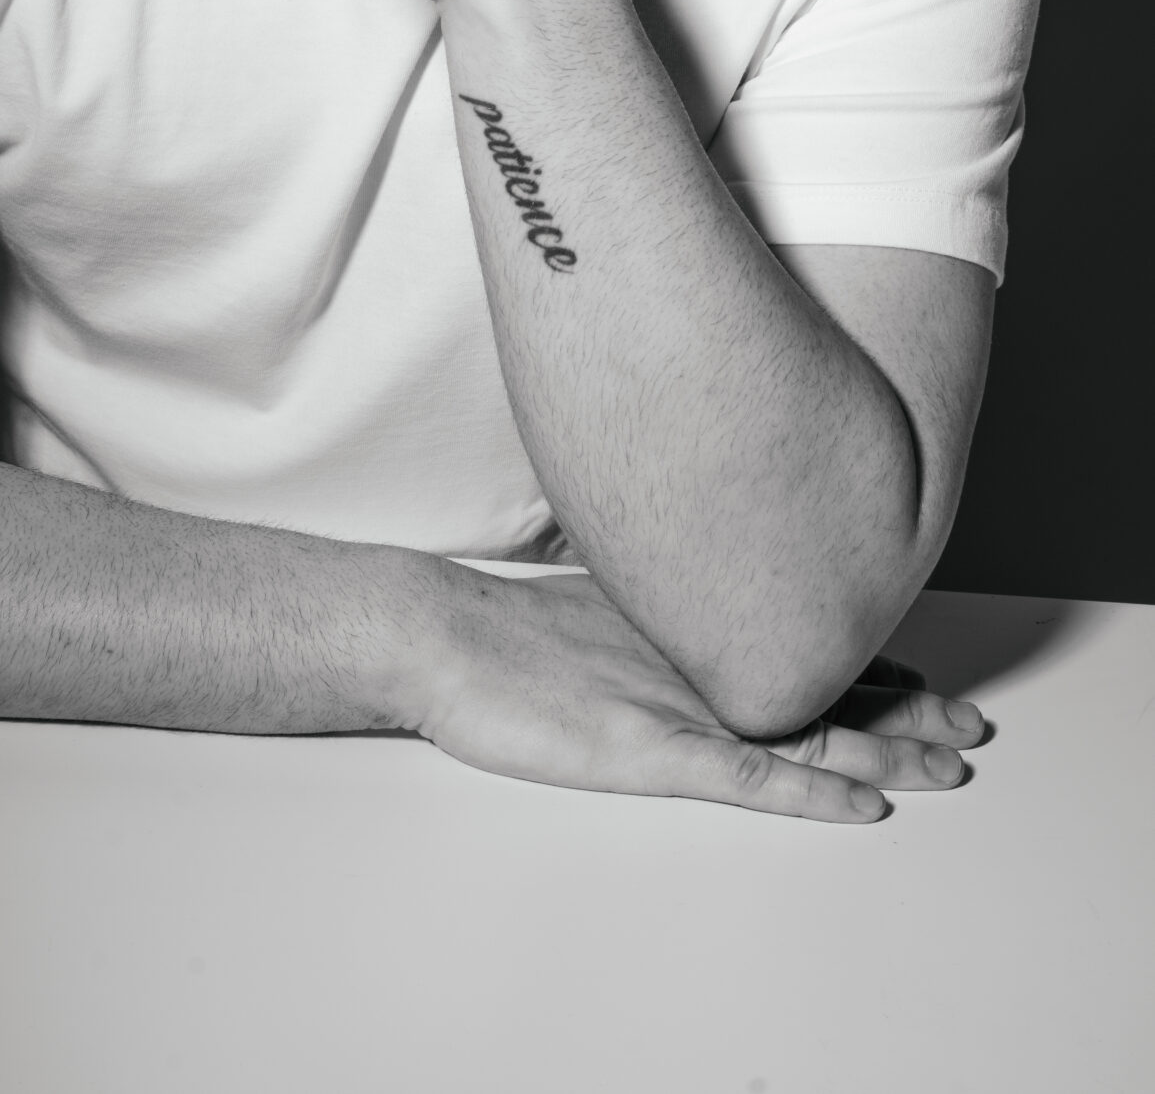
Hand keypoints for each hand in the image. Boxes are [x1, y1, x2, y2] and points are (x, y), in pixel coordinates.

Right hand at [412, 569, 984, 821]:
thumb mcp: (587, 609)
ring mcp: (680, 704)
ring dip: (888, 749)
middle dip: (906, 706)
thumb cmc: (496, 631)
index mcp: (686, 626)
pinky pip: (752, 777)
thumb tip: (671, 620)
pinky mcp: (652, 749)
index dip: (868, 661)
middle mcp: (700, 658)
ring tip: (951, 764)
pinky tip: (863, 802)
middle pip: (824, 682)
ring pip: (809, 729)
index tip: (922, 673)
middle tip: (972, 724)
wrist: (440, 633)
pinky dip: (814, 790)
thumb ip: (641, 620)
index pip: (797, 643)